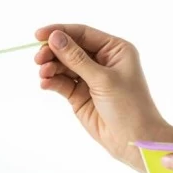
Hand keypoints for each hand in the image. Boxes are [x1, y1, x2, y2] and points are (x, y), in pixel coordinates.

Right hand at [34, 24, 172, 171]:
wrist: (133, 140)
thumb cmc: (129, 106)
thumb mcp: (102, 79)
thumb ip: (76, 58)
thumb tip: (54, 37)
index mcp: (114, 50)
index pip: (83, 34)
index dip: (60, 32)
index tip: (39, 34)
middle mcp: (101, 60)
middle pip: (69, 48)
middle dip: (52, 52)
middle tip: (38, 59)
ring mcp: (89, 78)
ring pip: (63, 65)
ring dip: (50, 68)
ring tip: (43, 74)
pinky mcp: (79, 94)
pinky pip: (61, 82)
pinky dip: (51, 81)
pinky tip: (45, 84)